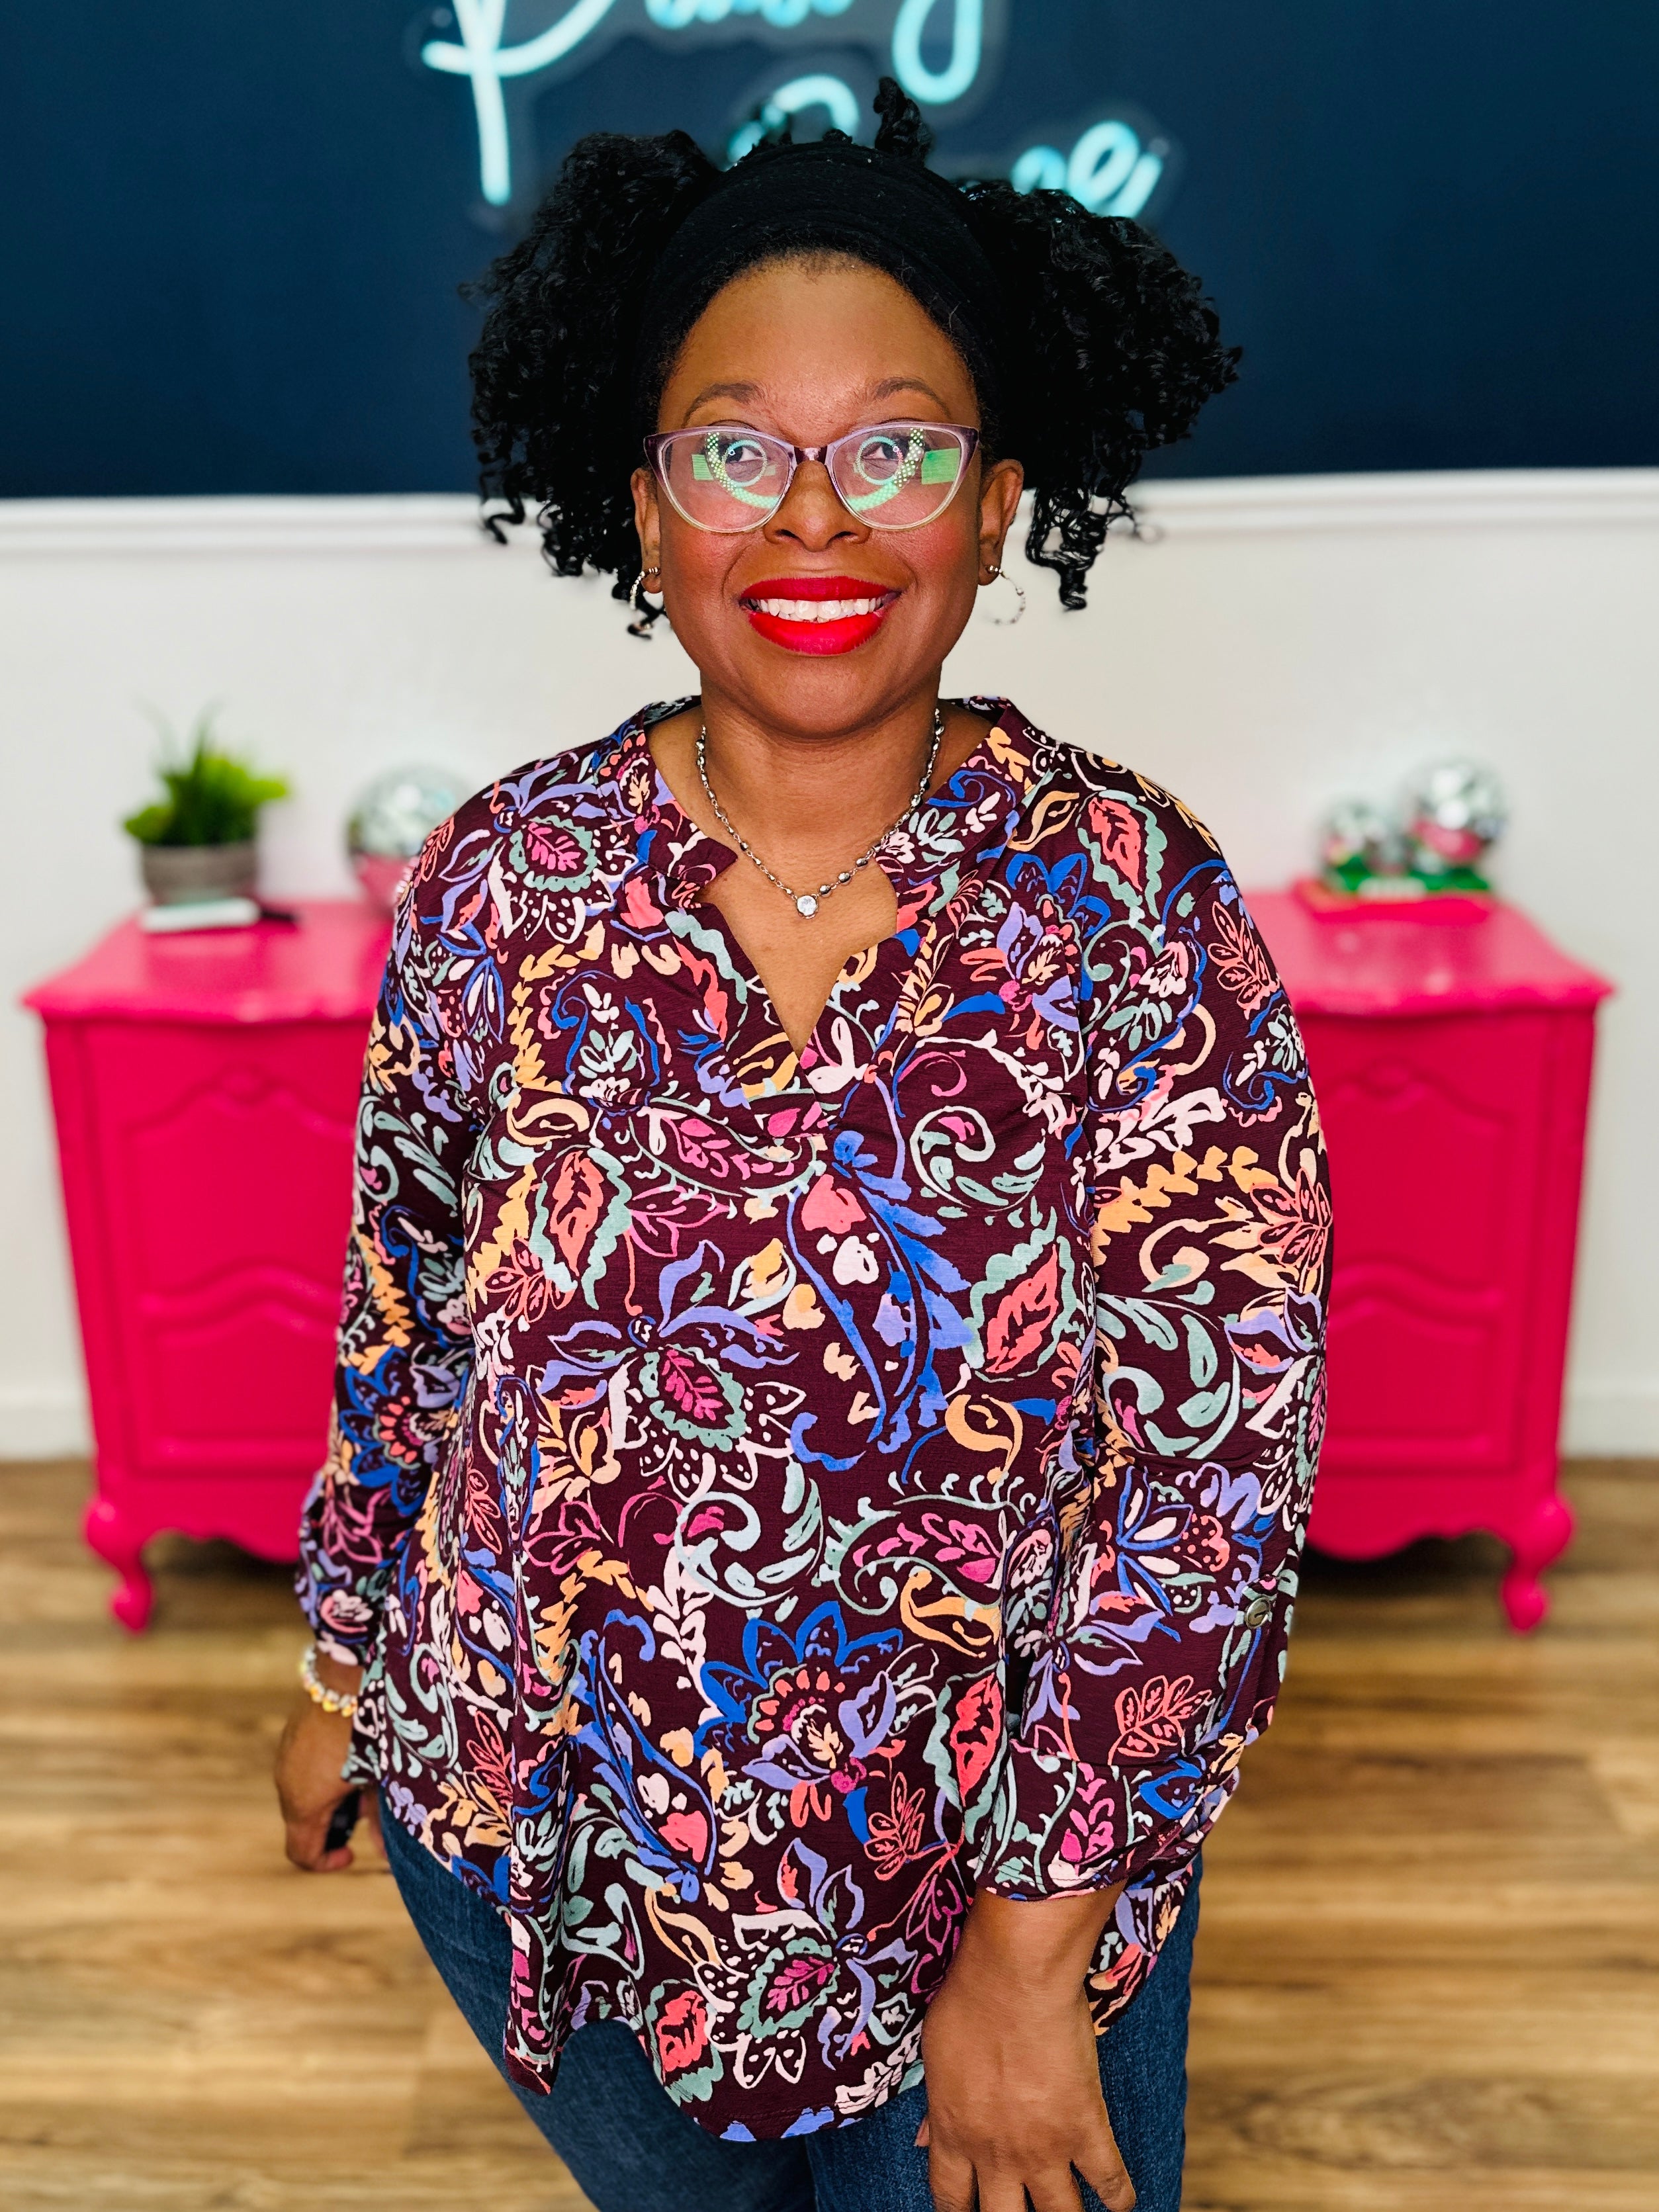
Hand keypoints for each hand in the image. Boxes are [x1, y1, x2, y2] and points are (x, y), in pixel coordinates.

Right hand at [273, 1651, 375, 1870]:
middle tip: (366, 1817)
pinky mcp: (292, 1734)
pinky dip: (322, 1776)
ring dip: (329, 1800)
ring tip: (365, 1784)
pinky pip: (302, 1768)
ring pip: (303, 1794)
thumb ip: (381, 1819)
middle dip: (334, 1828)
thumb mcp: (380, 1779)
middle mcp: (286, 1782)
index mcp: (305, 1802)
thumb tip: (387, 1855)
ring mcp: (286, 1756)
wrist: (349, 1670)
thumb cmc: (370, 1730)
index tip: (352, 1854)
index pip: (302, 1854)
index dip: (326, 1863)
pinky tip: (353, 1758)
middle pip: (302, 1824)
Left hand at [919, 1886, 1132, 2211]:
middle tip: (1019, 2210)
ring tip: (1069, 2211)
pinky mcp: (1086, 2128)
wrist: (1015, 1977)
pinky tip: (1119, 2201)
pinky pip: (1110, 2180)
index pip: (950, 2200)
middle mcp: (996, 2154)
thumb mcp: (935, 2055)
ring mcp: (1044, 2147)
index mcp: (954, 2133)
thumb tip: (923, 2139)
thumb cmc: (968, 2002)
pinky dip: (1119, 2197)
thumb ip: (934, 2105)